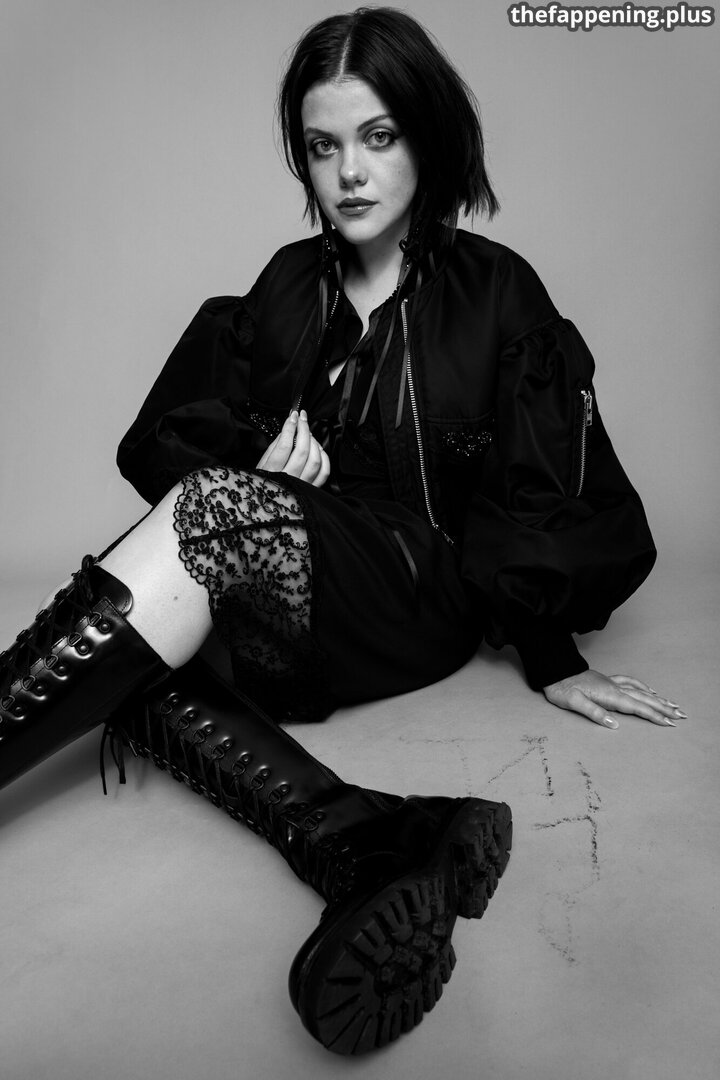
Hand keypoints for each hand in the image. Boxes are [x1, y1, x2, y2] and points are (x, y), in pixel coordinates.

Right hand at [256, 410, 329, 487]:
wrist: (267, 508)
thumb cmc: (262, 484)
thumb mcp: (262, 464)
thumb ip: (275, 446)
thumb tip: (288, 429)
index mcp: (272, 473)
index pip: (284, 445)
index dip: (290, 427)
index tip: (292, 416)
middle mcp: (288, 480)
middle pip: (303, 450)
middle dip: (304, 429)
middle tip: (302, 418)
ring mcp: (302, 486)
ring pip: (315, 460)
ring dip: (314, 443)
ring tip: (309, 434)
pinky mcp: (312, 490)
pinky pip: (324, 472)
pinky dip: (323, 458)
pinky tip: (318, 450)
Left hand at [542, 669, 685, 728]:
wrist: (554, 672)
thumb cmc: (562, 689)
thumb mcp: (574, 703)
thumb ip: (595, 713)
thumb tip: (615, 725)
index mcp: (609, 696)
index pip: (637, 708)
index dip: (654, 716)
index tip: (670, 724)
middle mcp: (614, 688)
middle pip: (644, 699)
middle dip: (664, 708)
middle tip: (682, 715)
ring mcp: (611, 683)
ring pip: (640, 690)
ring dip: (658, 698)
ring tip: (673, 704)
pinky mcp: (607, 680)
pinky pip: (630, 682)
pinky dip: (643, 686)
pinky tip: (649, 689)